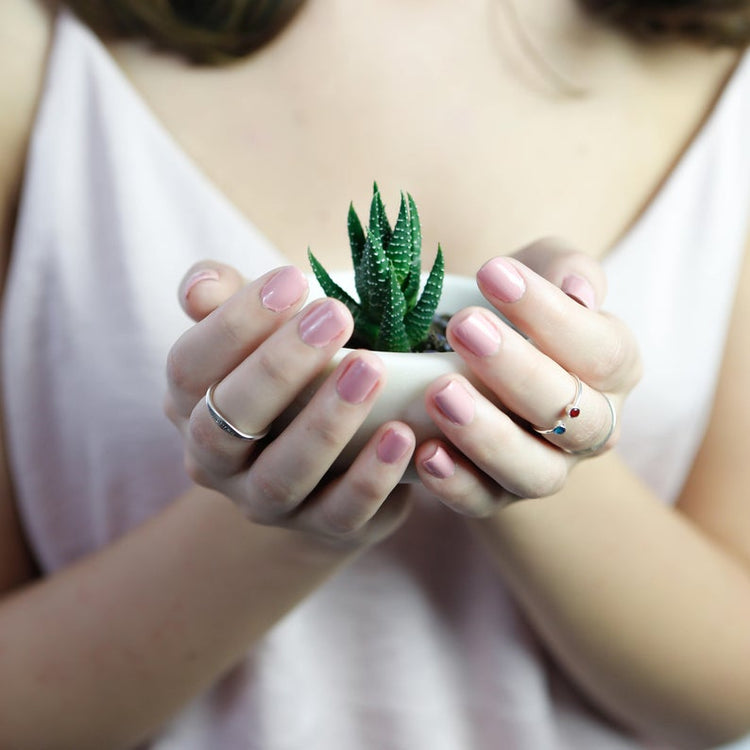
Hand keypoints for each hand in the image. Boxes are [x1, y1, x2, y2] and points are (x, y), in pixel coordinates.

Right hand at [165, 262, 415, 548]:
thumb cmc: (287, 377)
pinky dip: (370, 478)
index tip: (292, 280)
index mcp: (191, 405)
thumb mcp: (256, 333)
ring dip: (327, 422)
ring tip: (371, 371)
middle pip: (227, 424)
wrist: (318, 465)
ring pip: (284, 473)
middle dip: (280, 367)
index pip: (189, 367)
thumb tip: (198, 288)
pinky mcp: (321, 528)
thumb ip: (224, 300)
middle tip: (335, 316)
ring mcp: (266, 502)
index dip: (233, 324)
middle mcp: (215, 462)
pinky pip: (341, 513)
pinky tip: (402, 436)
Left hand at [415, 238, 641, 514]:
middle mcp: (592, 428)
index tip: (493, 273)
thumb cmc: (515, 311)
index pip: (600, 349)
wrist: (481, 364)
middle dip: (515, 370)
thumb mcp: (540, 272)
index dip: (550, 314)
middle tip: (463, 327)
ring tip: (440, 392)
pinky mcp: (499, 496)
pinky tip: (424, 452)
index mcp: (614, 369)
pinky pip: (484, 502)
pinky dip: (456, 484)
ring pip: (533, 471)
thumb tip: (576, 289)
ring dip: (487, 435)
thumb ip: (564, 267)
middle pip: (569, 414)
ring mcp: (548, 468)